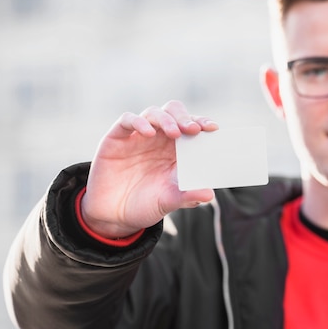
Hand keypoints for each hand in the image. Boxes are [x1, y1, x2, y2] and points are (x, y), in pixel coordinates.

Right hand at [81, 100, 217, 238]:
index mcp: (176, 149)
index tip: (213, 128)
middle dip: (185, 117)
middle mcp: (158, 138)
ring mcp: (138, 136)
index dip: (202, 123)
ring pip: (153, 113)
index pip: (192, 126)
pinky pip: (127, 120)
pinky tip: (148, 133)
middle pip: (173, 112)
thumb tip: (209, 194)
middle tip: (193, 129)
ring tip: (175, 133)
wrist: (114, 216)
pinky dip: (138, 122)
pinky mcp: (116, 138)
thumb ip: (188, 196)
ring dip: (166, 119)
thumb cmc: (146, 205)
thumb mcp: (169, 202)